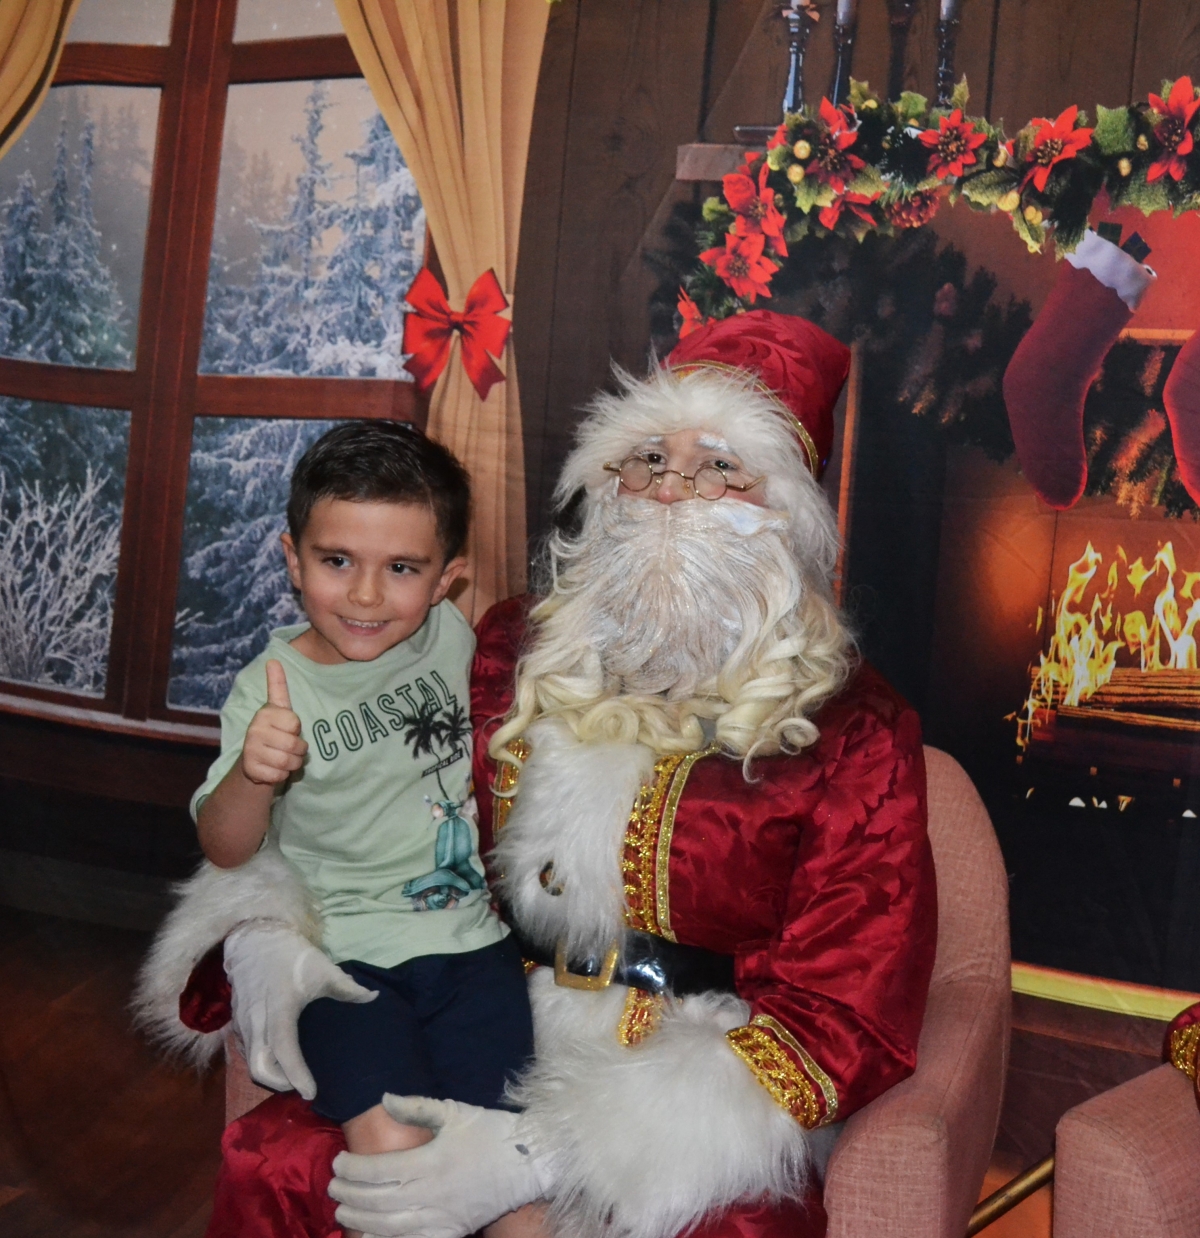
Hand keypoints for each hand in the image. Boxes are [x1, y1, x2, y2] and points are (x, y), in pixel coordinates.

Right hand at [224, 923, 376, 1097]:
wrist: (256, 939)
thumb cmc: (292, 955)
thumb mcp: (323, 969)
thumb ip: (348, 988)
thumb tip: (374, 997)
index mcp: (280, 1009)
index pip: (284, 1051)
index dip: (296, 1075)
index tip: (311, 1092)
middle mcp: (256, 1021)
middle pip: (259, 1067)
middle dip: (279, 1084)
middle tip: (301, 1087)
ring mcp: (242, 1023)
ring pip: (249, 1062)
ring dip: (269, 1075)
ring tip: (292, 1078)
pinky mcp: (236, 1021)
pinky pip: (244, 1051)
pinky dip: (259, 1062)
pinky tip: (276, 1061)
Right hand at [241, 660, 306, 784]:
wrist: (253, 761)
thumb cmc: (273, 731)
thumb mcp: (278, 708)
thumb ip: (278, 685)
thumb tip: (273, 660)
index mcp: (264, 713)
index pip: (295, 724)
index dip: (296, 729)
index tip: (287, 728)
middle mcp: (255, 730)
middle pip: (296, 745)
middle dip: (298, 750)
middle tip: (288, 748)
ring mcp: (251, 750)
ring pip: (289, 762)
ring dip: (292, 764)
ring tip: (283, 758)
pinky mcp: (251, 770)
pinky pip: (280, 776)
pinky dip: (282, 775)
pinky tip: (272, 769)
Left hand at [329, 1097, 553, 1237]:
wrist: (527, 1162)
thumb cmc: (490, 1132)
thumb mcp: (454, 1111)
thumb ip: (417, 1107)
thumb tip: (384, 1099)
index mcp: (429, 1162)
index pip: (378, 1169)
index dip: (352, 1168)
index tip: (337, 1161)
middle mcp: (430, 1193)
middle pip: (378, 1200)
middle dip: (349, 1194)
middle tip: (332, 1186)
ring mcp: (440, 1218)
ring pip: (389, 1226)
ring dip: (361, 1220)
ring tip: (343, 1212)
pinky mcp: (450, 1232)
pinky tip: (371, 1236)